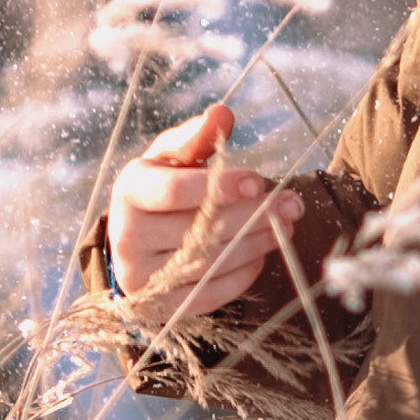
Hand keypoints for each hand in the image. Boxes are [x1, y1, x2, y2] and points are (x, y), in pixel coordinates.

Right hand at [106, 104, 303, 318]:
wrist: (133, 239)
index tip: (259, 182)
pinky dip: (240, 277)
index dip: (219, 186)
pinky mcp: (157, 306)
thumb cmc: (160, 186)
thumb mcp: (172, 156)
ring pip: (207, 263)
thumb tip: (223, 113)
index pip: (174, 191)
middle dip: (252, 216)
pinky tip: (262, 255)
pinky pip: (206, 295)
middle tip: (292, 204)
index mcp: (130, 190)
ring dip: (255, 244)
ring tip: (285, 226)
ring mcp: (139, 276)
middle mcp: (127, 235)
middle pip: (198, 229)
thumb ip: (197, 136)